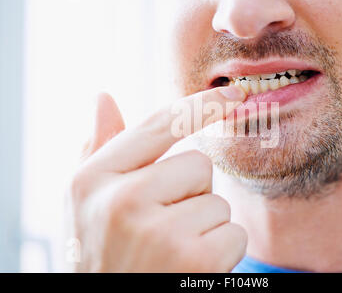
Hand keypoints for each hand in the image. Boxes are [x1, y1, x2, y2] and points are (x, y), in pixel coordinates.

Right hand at [68, 86, 247, 271]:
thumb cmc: (101, 252)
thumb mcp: (85, 200)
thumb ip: (97, 147)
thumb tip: (103, 97)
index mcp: (94, 178)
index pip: (161, 124)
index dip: (202, 104)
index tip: (234, 94)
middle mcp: (123, 201)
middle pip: (199, 165)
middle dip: (190, 193)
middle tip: (162, 225)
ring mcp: (159, 232)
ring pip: (218, 202)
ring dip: (203, 226)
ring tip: (170, 251)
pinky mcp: (195, 262)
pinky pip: (234, 234)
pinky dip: (220, 252)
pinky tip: (188, 270)